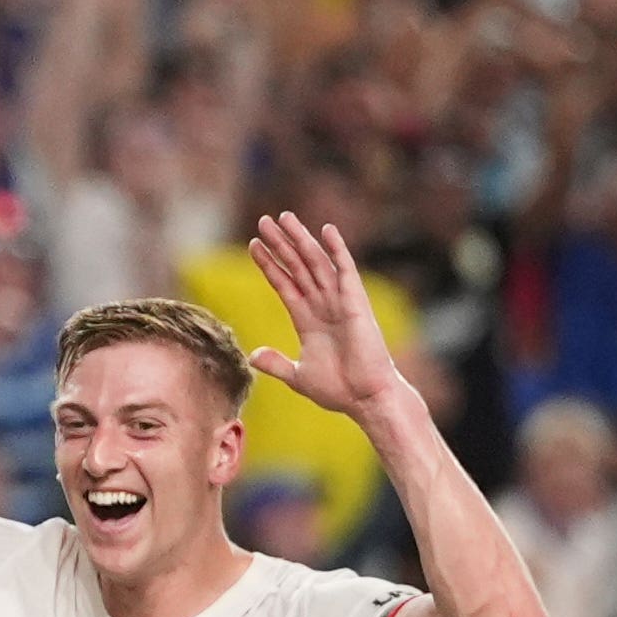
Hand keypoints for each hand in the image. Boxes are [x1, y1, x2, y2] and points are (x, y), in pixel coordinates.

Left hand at [245, 213, 408, 418]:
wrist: (365, 398)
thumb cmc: (338, 389)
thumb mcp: (298, 376)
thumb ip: (275, 364)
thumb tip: (251, 356)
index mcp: (307, 320)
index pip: (285, 284)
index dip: (270, 264)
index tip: (254, 245)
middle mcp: (323, 306)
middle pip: (297, 267)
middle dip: (281, 244)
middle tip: (264, 220)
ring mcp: (339, 302)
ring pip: (315, 263)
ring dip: (300, 240)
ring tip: (283, 218)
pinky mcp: (356, 303)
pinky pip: (346, 271)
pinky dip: (337, 250)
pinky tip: (326, 230)